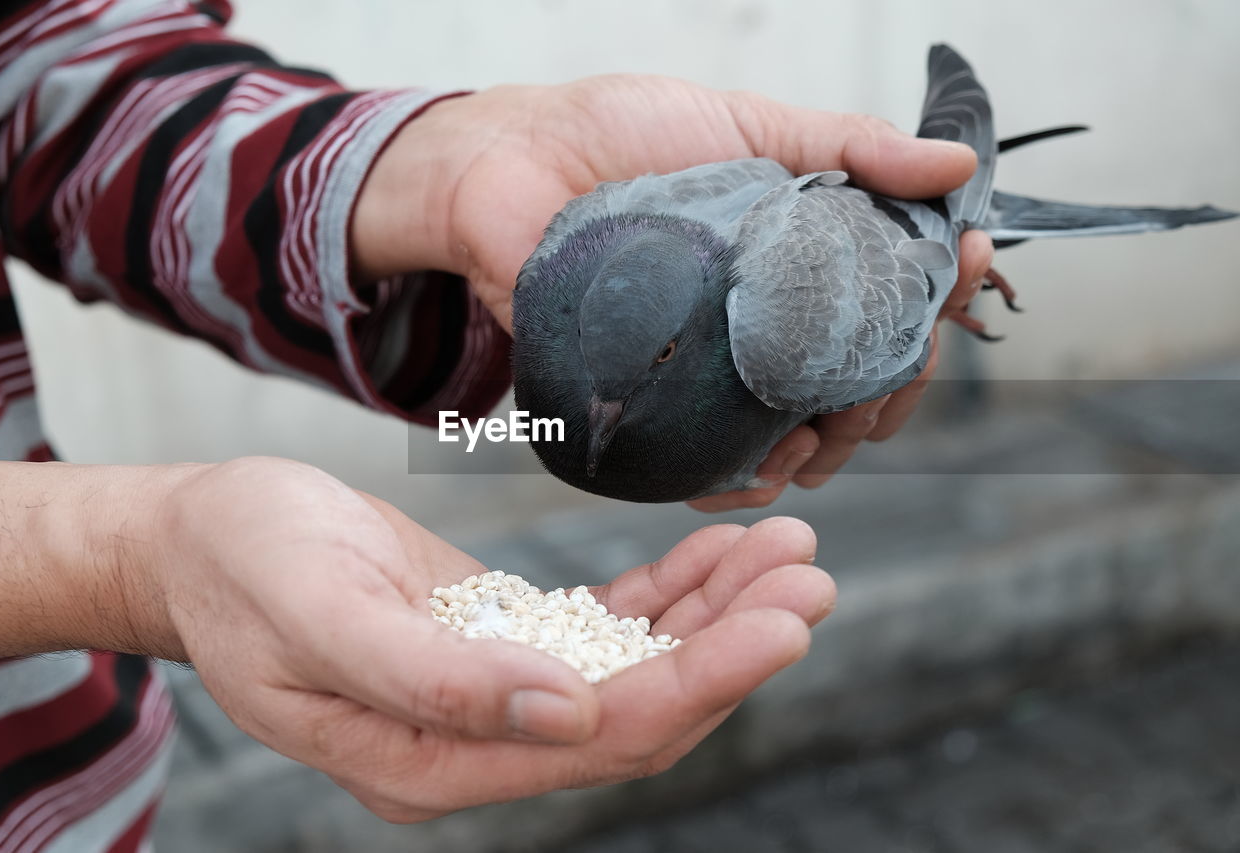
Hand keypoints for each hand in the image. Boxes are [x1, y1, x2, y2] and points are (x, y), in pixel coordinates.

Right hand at [146, 457, 833, 821]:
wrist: (202, 539)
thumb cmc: (244, 565)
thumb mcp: (319, 612)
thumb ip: (430, 679)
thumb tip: (564, 718)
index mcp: (430, 761)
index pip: (601, 739)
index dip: (701, 682)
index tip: (782, 621)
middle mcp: (476, 745)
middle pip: (639, 708)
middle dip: (732, 645)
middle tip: (811, 572)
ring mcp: (493, 696)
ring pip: (635, 667)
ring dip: (716, 612)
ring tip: (790, 551)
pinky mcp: (502, 642)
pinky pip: (604, 626)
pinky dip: (668, 591)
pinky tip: (720, 552)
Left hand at [351, 76, 994, 508]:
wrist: (509, 163)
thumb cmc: (623, 134)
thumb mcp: (748, 124)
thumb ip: (846, 146)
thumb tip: (952, 168)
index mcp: (802, 263)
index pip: (897, 304)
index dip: (938, 300)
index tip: (964, 266)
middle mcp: (767, 325)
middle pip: (861, 384)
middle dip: (895, 387)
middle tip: (900, 362)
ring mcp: (717, 369)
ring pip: (800, 438)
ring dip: (832, 448)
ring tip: (826, 435)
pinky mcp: (658, 402)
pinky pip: (713, 463)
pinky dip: (743, 481)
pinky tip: (757, 475)